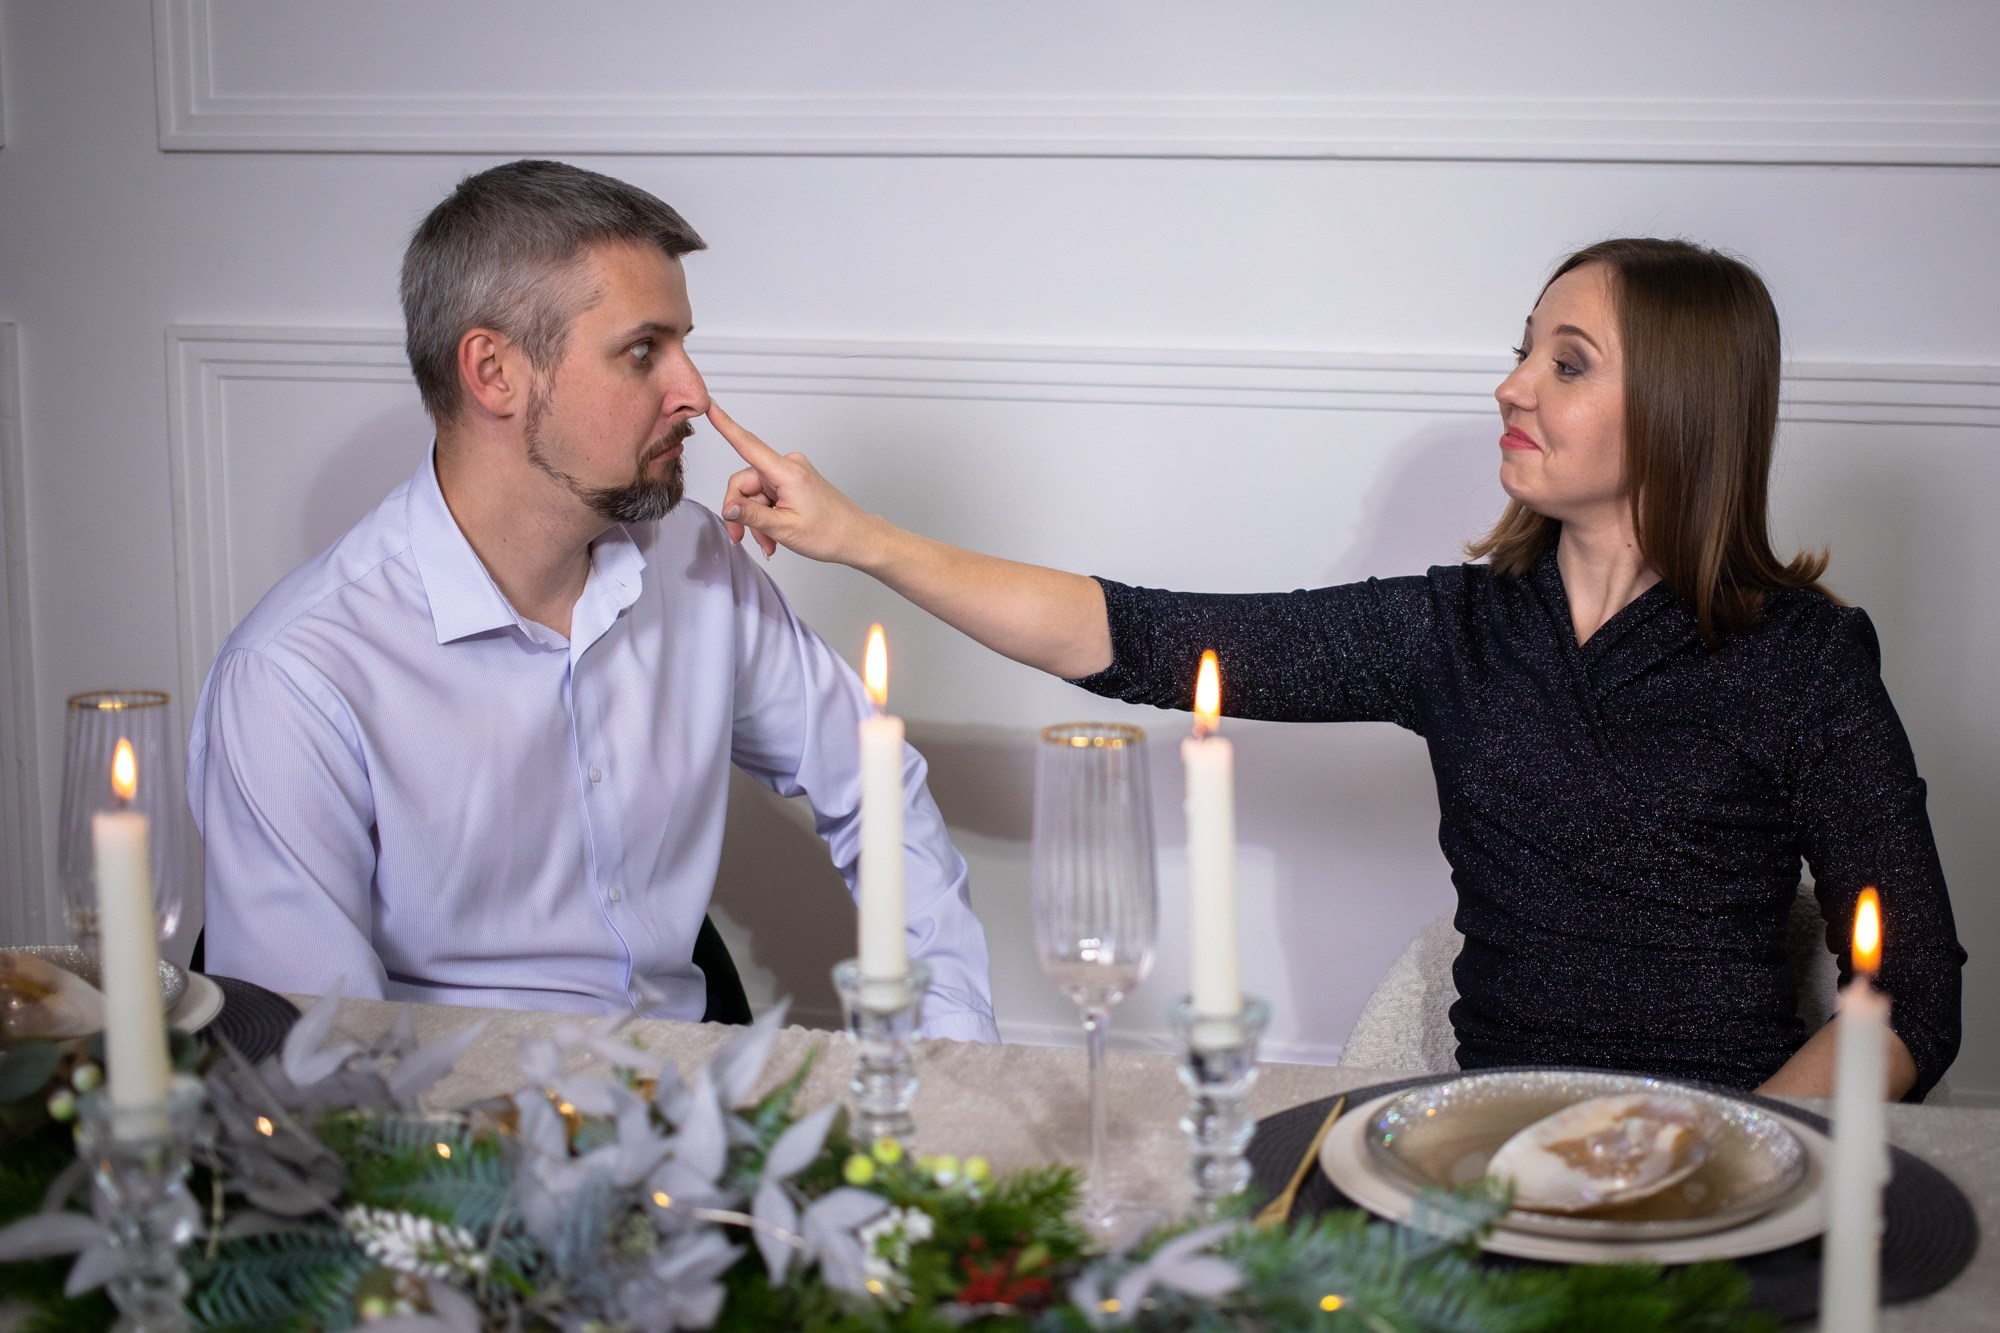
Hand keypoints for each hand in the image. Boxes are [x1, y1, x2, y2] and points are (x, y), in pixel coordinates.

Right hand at [710, 401, 877, 565]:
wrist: (855, 537)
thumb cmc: (830, 532)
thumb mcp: (784, 529)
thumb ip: (751, 516)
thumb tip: (728, 507)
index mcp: (787, 472)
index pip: (748, 444)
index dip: (726, 425)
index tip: (710, 406)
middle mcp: (787, 466)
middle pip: (744, 484)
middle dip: (741, 513)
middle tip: (742, 538)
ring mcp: (790, 473)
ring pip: (754, 495)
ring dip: (756, 520)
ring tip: (768, 544)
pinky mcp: (792, 481)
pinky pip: (766, 497)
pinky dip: (765, 516)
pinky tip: (772, 536)